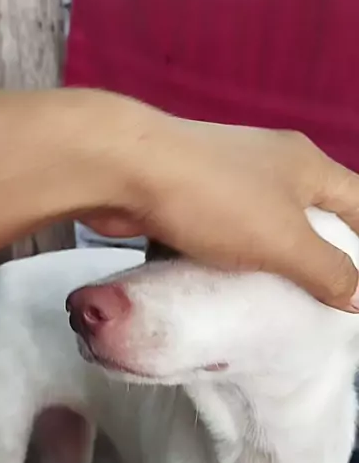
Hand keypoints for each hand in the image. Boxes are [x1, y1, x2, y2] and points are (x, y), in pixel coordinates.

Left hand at [83, 112, 358, 311]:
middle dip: (322, 252)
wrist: (127, 171)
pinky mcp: (193, 193)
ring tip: (281, 299)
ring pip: (266, 222)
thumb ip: (326, 269)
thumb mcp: (284, 241)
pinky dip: (234, 255)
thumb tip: (358, 295)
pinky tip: (230, 284)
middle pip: (314, 210)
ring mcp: (230, 175)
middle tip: (324, 297)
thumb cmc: (216, 201)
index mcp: (307, 165)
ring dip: (274, 257)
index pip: (358, 200)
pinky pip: (226, 229)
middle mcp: (273, 163)